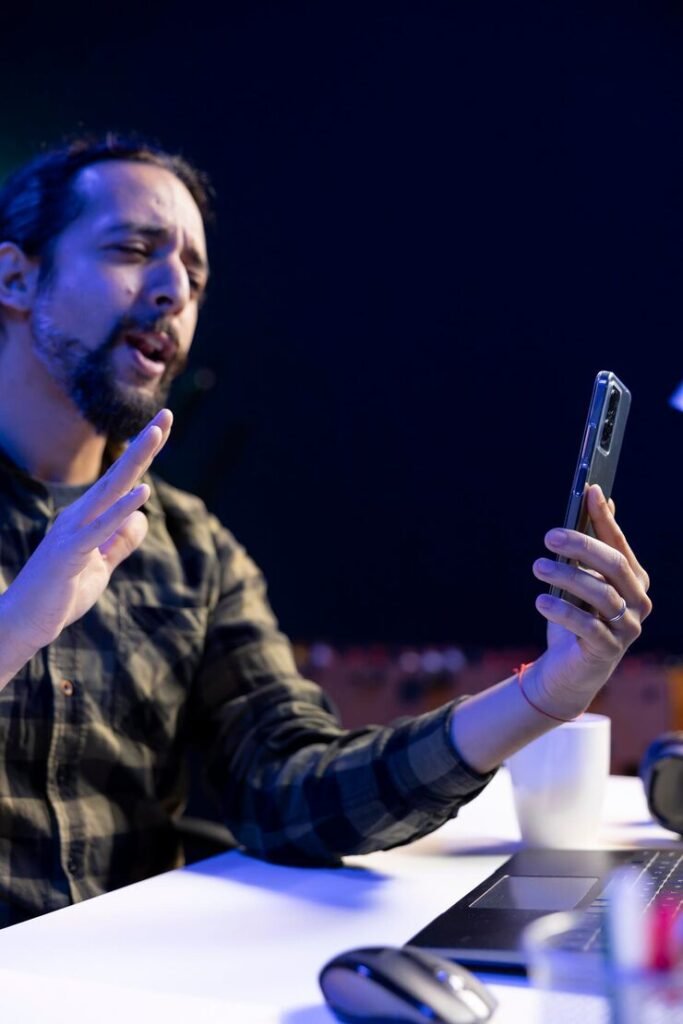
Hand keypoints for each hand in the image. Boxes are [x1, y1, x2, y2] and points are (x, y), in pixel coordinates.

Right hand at [0, 409, 172, 659]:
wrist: (25, 623)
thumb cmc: (60, 594)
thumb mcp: (101, 565)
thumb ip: (120, 541)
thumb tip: (141, 516)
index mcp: (88, 518)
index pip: (122, 481)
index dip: (143, 455)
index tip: (163, 427)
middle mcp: (79, 516)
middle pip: (119, 474)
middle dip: (144, 445)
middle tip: (166, 416)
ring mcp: (73, 532)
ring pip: (110, 490)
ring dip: (134, 461)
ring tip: (155, 435)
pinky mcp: (69, 553)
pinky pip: (100, 528)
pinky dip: (122, 509)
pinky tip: (142, 492)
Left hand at [529, 484, 651, 718]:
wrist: (570, 669)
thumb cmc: (576, 616)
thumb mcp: (582, 580)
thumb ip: (592, 545)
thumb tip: (600, 497)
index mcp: (634, 579)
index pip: (619, 542)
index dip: (604, 517)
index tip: (589, 490)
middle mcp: (638, 601)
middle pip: (613, 565)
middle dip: (582, 546)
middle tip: (550, 536)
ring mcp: (627, 628)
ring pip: (601, 594)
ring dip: (567, 576)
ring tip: (537, 566)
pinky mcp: (608, 650)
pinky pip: (588, 627)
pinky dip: (564, 612)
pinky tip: (541, 601)